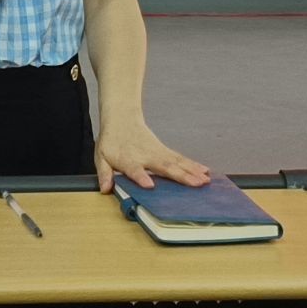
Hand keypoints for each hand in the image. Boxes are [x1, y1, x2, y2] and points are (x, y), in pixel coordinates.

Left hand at [94, 119, 210, 194]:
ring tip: (205, 180)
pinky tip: (205, 171)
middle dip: (180, 176)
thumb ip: (104, 173)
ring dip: (192, 171)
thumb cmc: (111, 141)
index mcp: (128, 159)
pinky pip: (180, 159)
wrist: (122, 118)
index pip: (134, 169)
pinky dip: (193, 165)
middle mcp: (146, 156)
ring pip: (177, 162)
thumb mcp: (101, 156)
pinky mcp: (165, 151)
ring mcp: (158, 152)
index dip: (141, 177)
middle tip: (195, 184)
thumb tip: (105, 188)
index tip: (150, 185)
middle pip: (164, 166)